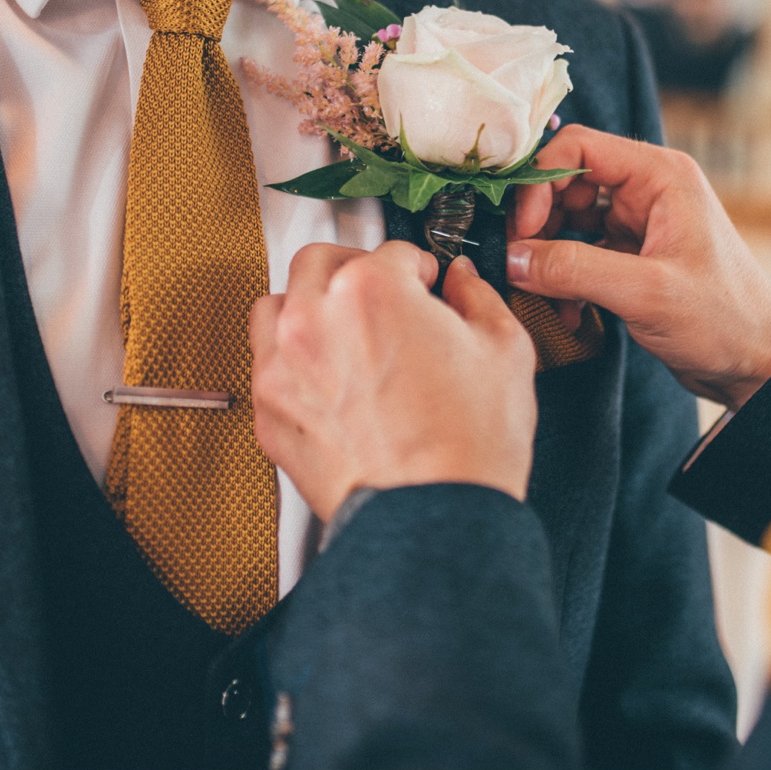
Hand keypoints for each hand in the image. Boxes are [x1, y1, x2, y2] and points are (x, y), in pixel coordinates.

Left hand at [251, 240, 538, 523]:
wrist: (435, 519)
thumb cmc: (469, 447)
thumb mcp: (505, 351)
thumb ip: (480, 298)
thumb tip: (465, 283)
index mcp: (373, 290)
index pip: (393, 251)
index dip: (420, 267)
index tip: (428, 285)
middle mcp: (317, 319)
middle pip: (321, 261)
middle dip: (356, 269)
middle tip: (385, 293)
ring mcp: (283, 367)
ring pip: (278, 305)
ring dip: (309, 305)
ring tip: (343, 327)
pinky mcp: (270, 413)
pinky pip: (265, 363)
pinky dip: (290, 359)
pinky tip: (325, 375)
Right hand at [507, 125, 770, 409]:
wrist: (757, 364)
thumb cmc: (722, 319)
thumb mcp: (645, 293)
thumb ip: (574, 269)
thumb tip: (511, 256)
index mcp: (661, 175)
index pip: (579, 148)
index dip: (540, 182)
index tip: (522, 228)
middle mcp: (648, 190)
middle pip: (567, 182)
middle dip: (537, 221)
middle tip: (518, 261)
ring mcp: (639, 223)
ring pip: (569, 219)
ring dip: (548, 254)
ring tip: (538, 291)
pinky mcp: (632, 256)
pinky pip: (580, 253)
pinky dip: (565, 278)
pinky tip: (567, 313)